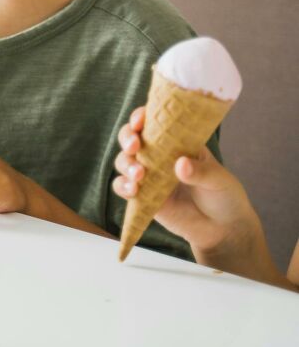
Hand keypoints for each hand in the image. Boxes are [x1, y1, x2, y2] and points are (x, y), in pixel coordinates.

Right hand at [112, 106, 261, 261]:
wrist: (223, 229)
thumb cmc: (223, 195)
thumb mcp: (218, 179)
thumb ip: (200, 172)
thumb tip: (181, 164)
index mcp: (176, 141)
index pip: (153, 122)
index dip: (141, 117)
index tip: (139, 122)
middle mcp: (158, 155)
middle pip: (131, 137)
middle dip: (127, 138)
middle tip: (134, 147)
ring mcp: (149, 175)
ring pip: (124, 161)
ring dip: (126, 164)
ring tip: (139, 175)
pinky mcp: (143, 197)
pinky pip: (123, 188)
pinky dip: (123, 186)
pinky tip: (133, 190)